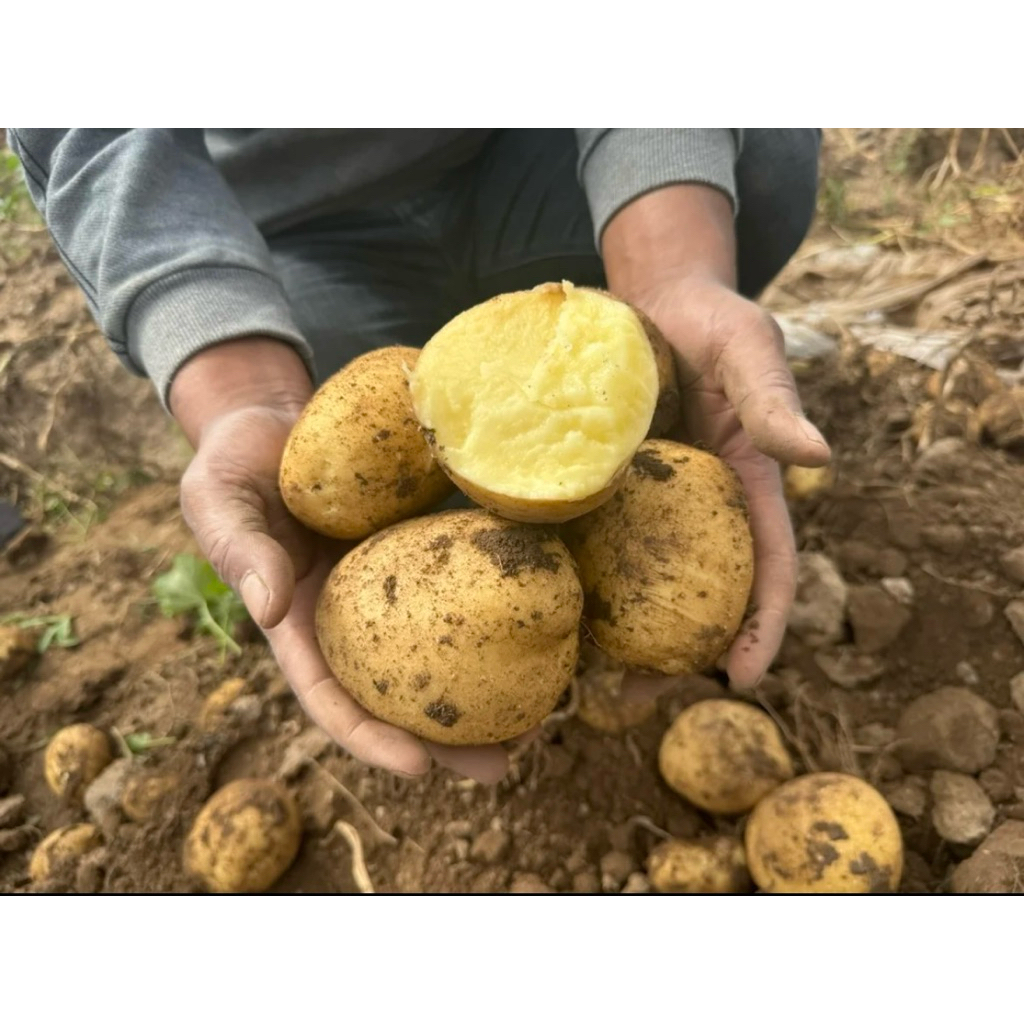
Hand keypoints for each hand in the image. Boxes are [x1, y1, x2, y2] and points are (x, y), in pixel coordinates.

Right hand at [171, 340, 508, 782]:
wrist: (273, 416)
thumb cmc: (234, 463)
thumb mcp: (219, 500)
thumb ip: (239, 550)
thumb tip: (269, 607)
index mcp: (300, 620)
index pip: (329, 694)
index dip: (369, 736)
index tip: (417, 768)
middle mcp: (352, 615)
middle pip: (397, 691)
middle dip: (445, 740)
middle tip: (501, 768)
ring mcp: (392, 583)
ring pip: (440, 647)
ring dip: (487, 686)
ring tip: (543, 717)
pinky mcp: (423, 544)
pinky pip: (460, 579)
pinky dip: (496, 608)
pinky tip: (542, 618)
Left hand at [602, 185, 830, 688]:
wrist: (652, 297)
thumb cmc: (710, 319)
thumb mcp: (747, 347)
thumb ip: (774, 396)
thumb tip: (819, 456)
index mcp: (746, 485)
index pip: (768, 564)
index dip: (762, 623)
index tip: (742, 677)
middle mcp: (697, 507)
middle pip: (698, 592)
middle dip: (676, 653)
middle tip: (636, 699)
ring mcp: (645, 502)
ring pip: (638, 579)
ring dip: (617, 633)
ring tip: (580, 683)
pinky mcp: (600, 486)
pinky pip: (588, 537)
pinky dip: (576, 576)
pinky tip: (543, 606)